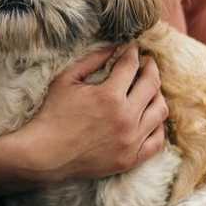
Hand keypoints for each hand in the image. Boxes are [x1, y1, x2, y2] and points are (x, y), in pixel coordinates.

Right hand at [13, 43, 167, 184]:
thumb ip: (92, 60)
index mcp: (109, 96)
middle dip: (151, 68)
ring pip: (160, 111)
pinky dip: (158, 126)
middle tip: (147, 63)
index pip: (131, 66)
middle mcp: (125, 118)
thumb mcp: (66, 80)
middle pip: (152, 85)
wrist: (45, 154)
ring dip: (157, 94)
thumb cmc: (52, 114)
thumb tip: (113, 46)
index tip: (133, 49)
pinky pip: (157, 141)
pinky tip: (150, 117)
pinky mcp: (130, 159)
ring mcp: (130, 141)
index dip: (133, 53)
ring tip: (150, 88)